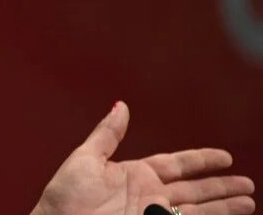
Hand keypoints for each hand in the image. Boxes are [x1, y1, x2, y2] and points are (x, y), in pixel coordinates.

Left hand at [32, 102, 253, 214]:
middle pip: (195, 189)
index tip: (224, 157)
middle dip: (221, 187)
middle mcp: (149, 196)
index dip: (201, 161)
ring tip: (249, 202)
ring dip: (224, 206)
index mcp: (135, 174)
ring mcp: (153, 214)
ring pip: (198, 209)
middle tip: (248, 184)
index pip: (177, 165)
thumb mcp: (85, 158)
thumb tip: (121, 106)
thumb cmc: (64, 197)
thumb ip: (108, 134)